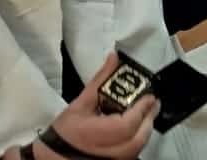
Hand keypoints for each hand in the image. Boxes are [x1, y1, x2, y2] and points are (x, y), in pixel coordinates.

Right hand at [37, 53, 157, 159]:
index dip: (140, 110)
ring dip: (145, 128)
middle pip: (138, 138)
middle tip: (152, 102)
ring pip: (138, 147)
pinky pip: (134, 153)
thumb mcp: (80, 103)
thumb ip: (100, 81)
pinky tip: (138, 127)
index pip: (126, 125)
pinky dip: (138, 138)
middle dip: (148, 118)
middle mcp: (108, 152)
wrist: (53, 156)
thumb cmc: (66, 130)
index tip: (149, 96)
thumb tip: (114, 57)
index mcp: (96, 135)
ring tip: (147, 112)